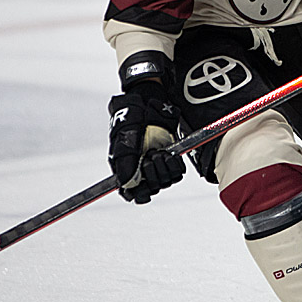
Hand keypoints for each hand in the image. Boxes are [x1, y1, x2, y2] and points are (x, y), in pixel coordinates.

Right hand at [107, 82, 184, 203]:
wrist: (149, 106)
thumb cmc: (131, 122)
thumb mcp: (123, 141)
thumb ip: (124, 164)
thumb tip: (126, 184)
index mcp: (128, 171)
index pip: (135, 195)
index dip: (140, 193)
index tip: (144, 185)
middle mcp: (144, 171)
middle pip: (153, 189)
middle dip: (152, 173)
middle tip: (149, 156)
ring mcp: (158, 165)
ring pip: (166, 181)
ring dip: (163, 168)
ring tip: (157, 152)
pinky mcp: (172, 158)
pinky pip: (178, 172)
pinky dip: (174, 164)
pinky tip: (168, 153)